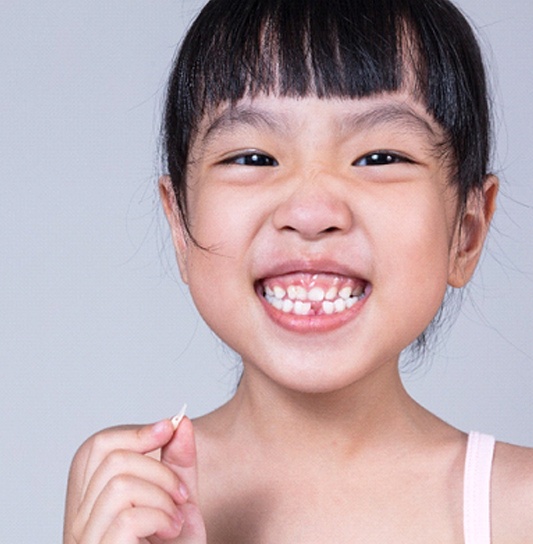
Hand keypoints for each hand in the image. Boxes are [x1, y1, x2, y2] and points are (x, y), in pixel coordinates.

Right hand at [66, 417, 205, 542]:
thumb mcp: (179, 497)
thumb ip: (179, 461)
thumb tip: (179, 421)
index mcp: (93, 498)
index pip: (99, 445)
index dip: (137, 432)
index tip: (169, 428)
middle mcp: (79, 517)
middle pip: (110, 457)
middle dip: (158, 467)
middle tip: (180, 493)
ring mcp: (85, 538)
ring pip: (120, 484)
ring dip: (162, 495)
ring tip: (175, 518)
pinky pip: (128, 516)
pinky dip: (160, 517)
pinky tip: (170, 533)